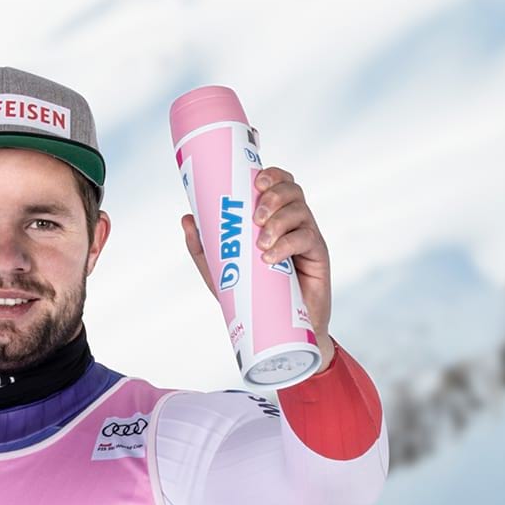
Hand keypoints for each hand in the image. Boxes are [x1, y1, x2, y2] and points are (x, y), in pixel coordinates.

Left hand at [181, 164, 331, 346]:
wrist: (281, 329)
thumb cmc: (253, 295)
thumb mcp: (221, 271)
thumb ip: (204, 247)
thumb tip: (187, 218)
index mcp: (273, 217)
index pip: (278, 183)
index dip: (271, 175)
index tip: (256, 182)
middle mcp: (293, 222)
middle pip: (292, 190)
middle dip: (273, 196)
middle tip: (256, 217)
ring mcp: (307, 236)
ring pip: (300, 211)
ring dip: (278, 221)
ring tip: (260, 244)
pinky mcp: (318, 256)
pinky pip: (307, 238)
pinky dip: (287, 244)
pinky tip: (270, 257)